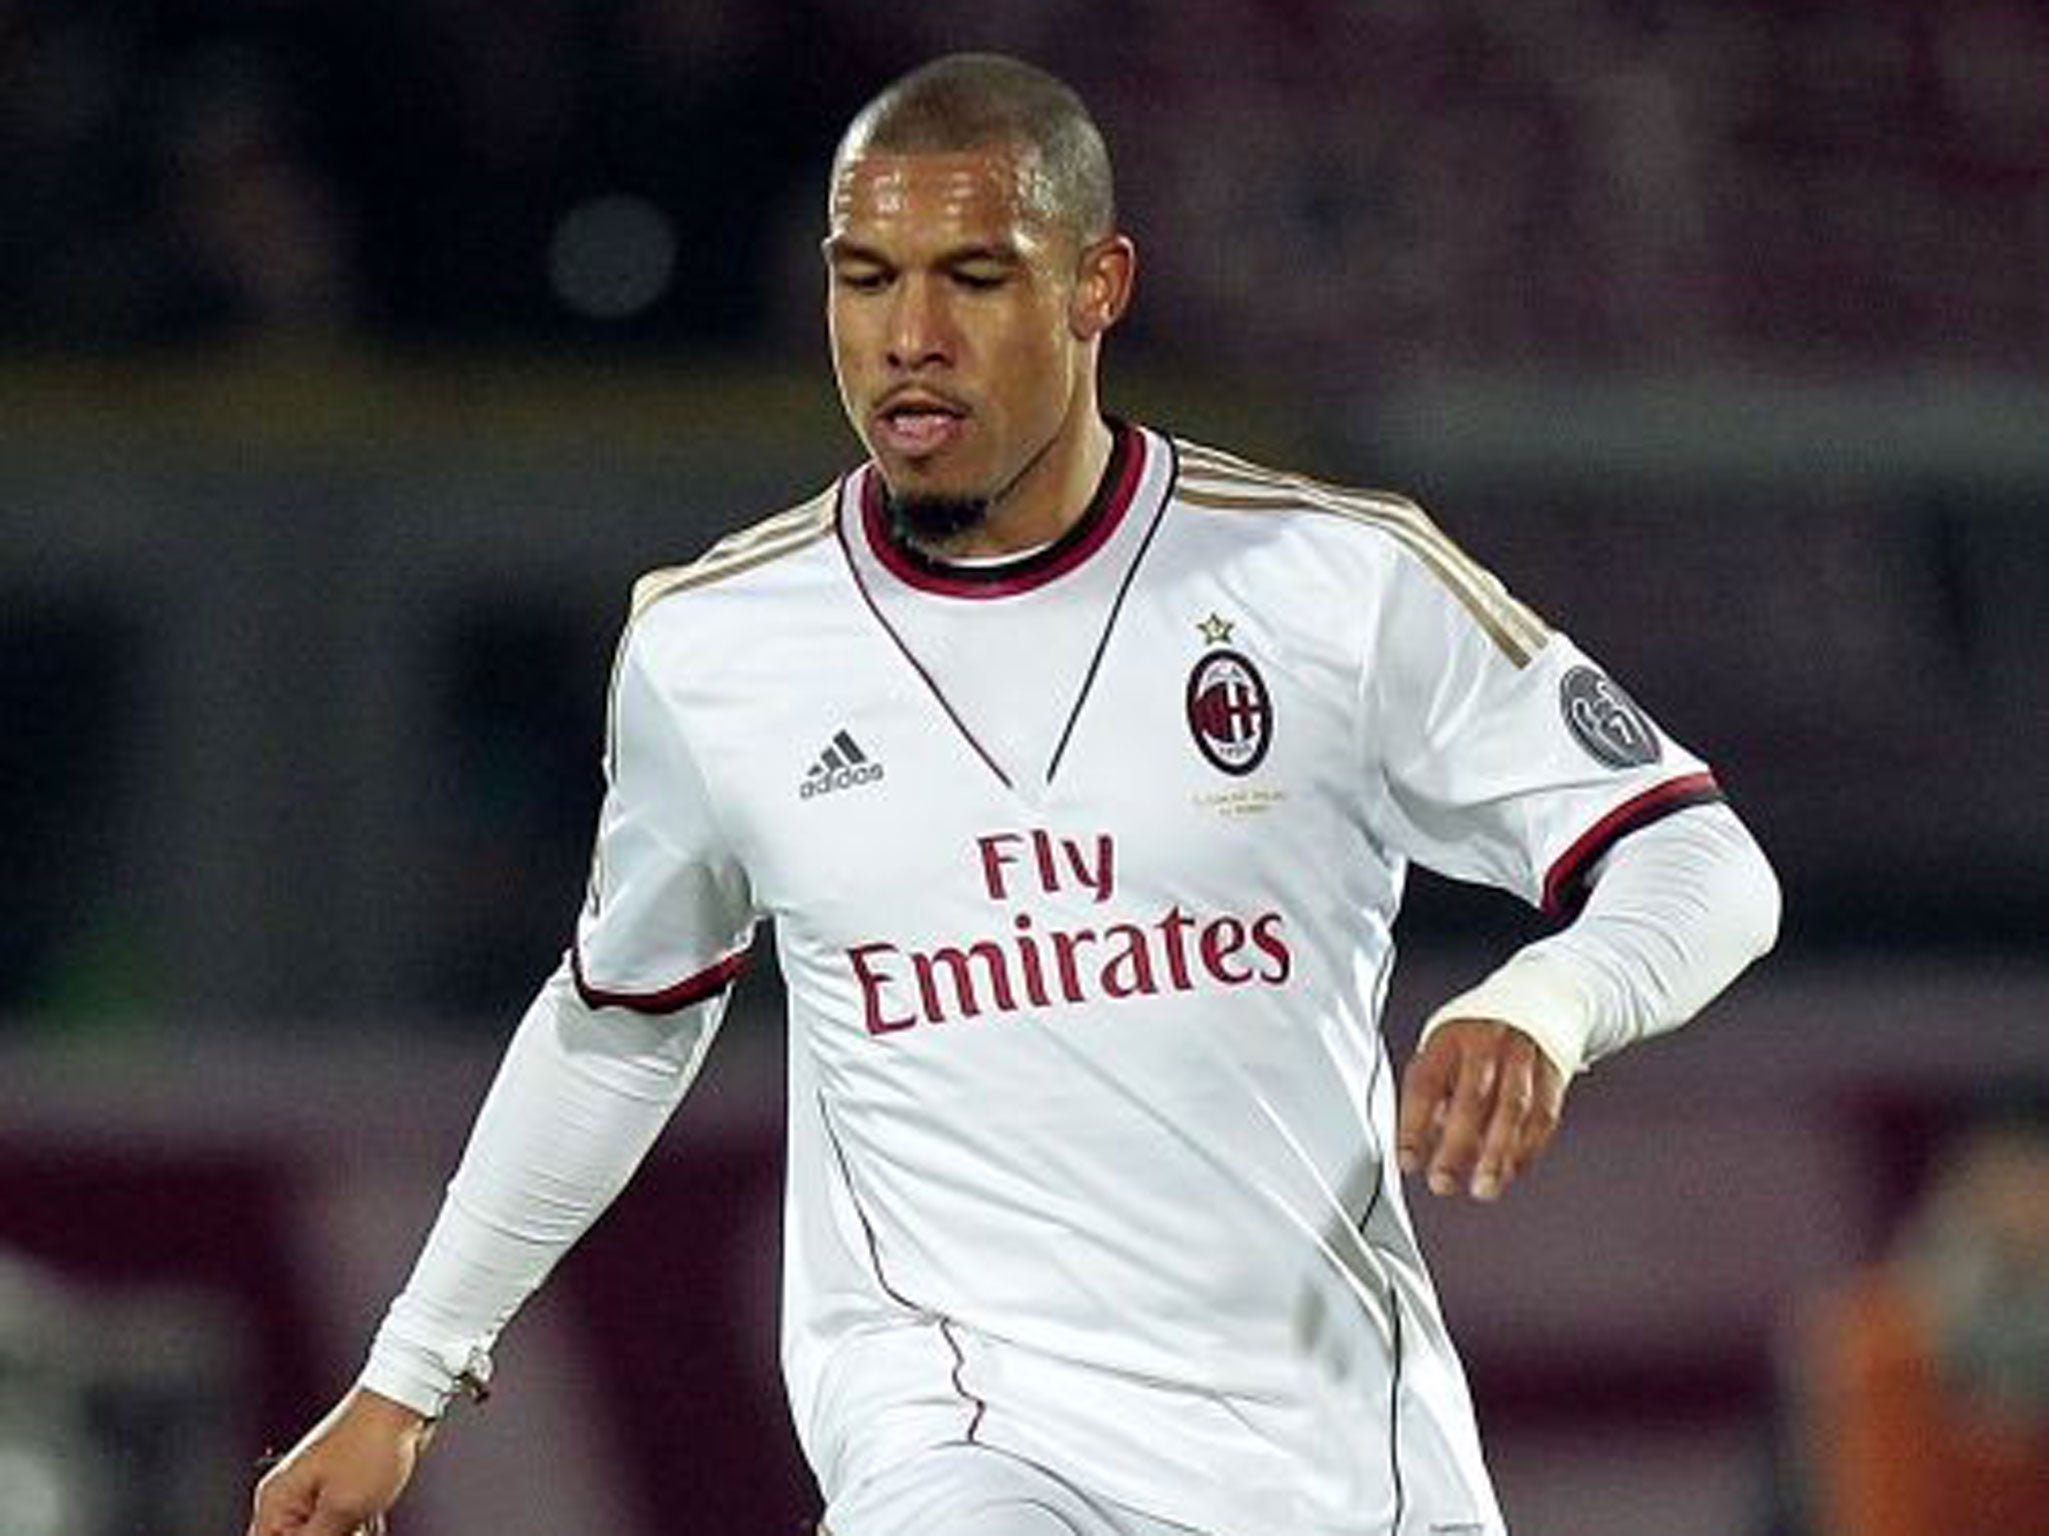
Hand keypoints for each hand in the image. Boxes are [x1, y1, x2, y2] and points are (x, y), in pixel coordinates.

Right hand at [247, 1388, 435, 1535]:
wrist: (404, 1404)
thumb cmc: (371, 1445)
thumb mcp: (341, 1511)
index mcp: (275, 1503)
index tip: (329, 1534)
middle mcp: (289, 1496)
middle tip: (352, 1528)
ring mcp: (316, 1490)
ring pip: (324, 1534)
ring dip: (348, 1533)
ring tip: (365, 1516)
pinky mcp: (341, 1486)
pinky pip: (342, 1522)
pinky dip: (358, 1523)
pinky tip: (373, 1515)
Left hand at [1396, 1018, 1565, 1200]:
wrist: (1537, 999)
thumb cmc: (1478, 1037)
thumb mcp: (1443, 1050)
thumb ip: (1433, 1094)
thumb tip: (1421, 1144)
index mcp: (1449, 1039)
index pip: (1426, 1083)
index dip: (1414, 1126)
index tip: (1408, 1162)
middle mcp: (1486, 1044)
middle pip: (1471, 1099)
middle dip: (1456, 1148)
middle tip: (1444, 1183)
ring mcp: (1523, 1057)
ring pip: (1513, 1110)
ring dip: (1496, 1156)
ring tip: (1483, 1188)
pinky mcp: (1553, 1073)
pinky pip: (1542, 1116)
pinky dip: (1526, 1149)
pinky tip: (1510, 1170)